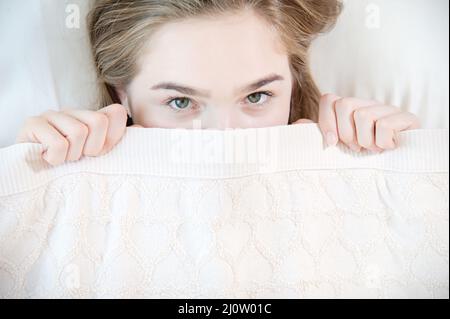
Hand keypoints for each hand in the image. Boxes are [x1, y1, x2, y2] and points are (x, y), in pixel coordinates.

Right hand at [16, 104, 138, 165]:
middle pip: (98, 122)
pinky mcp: (33, 124)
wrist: (31, 174)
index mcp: (91, 118)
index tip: (99, 153)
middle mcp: (73, 112)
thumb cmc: (69, 167)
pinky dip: (56, 159)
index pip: (116, 114)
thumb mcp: (97, 157)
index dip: (112, 138)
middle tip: (78, 157)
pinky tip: (48, 159)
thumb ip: (120, 142)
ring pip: (78, 133)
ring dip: (71, 156)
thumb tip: (143, 130)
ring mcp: (52, 115)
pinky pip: (59, 144)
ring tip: (62, 160)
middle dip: (91, 148)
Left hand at [293, 94, 420, 152]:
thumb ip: (319, 134)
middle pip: (345, 104)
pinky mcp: (407, 118)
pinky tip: (388, 148)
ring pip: (364, 115)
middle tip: (356, 147)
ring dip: (365, 141)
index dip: (326, 122)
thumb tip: (298, 125)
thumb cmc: (364, 156)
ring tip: (372, 149)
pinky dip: (383, 142)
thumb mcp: (339, 146)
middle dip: (346, 133)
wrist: (401, 166)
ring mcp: (388, 109)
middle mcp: (368, 104)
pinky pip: (386, 124)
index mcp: (350, 109)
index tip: (331, 143)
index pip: (329, 99)